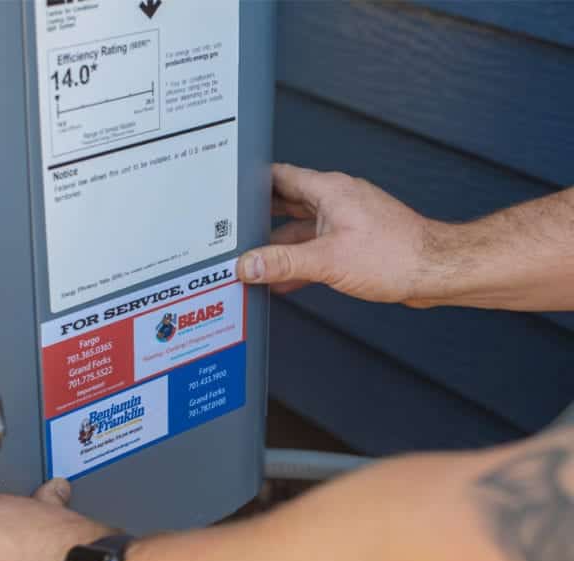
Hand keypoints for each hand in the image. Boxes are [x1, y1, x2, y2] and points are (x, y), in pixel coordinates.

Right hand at [237, 164, 435, 303]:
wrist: (436, 271)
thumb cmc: (398, 255)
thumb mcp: (328, 260)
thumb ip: (284, 262)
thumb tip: (249, 264)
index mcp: (330, 190)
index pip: (280, 176)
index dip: (252, 182)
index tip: (230, 191)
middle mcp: (338, 200)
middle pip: (287, 203)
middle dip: (260, 217)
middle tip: (234, 230)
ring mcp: (347, 221)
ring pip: (302, 228)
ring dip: (280, 244)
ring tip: (255, 260)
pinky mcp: (355, 241)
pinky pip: (317, 246)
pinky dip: (300, 259)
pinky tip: (286, 278)